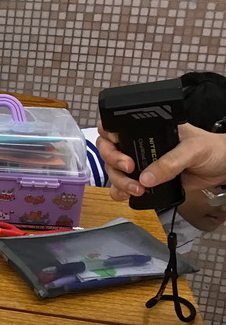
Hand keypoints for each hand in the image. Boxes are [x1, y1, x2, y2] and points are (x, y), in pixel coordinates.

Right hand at [97, 122, 225, 200]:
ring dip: (119, 182)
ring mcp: (141, 163)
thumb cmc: (211, 149)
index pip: (114, 128)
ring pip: (114, 171)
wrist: (224, 168)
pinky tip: (127, 196)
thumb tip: (145, 178)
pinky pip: (124, 187)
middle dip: (113, 163)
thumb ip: (171, 162)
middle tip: (130, 170)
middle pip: (109, 151)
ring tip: (137, 190)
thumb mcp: (193, 150)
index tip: (123, 153)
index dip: (109, 139)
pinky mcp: (145, 181)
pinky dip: (120, 193)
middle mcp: (139, 144)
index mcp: (147, 129)